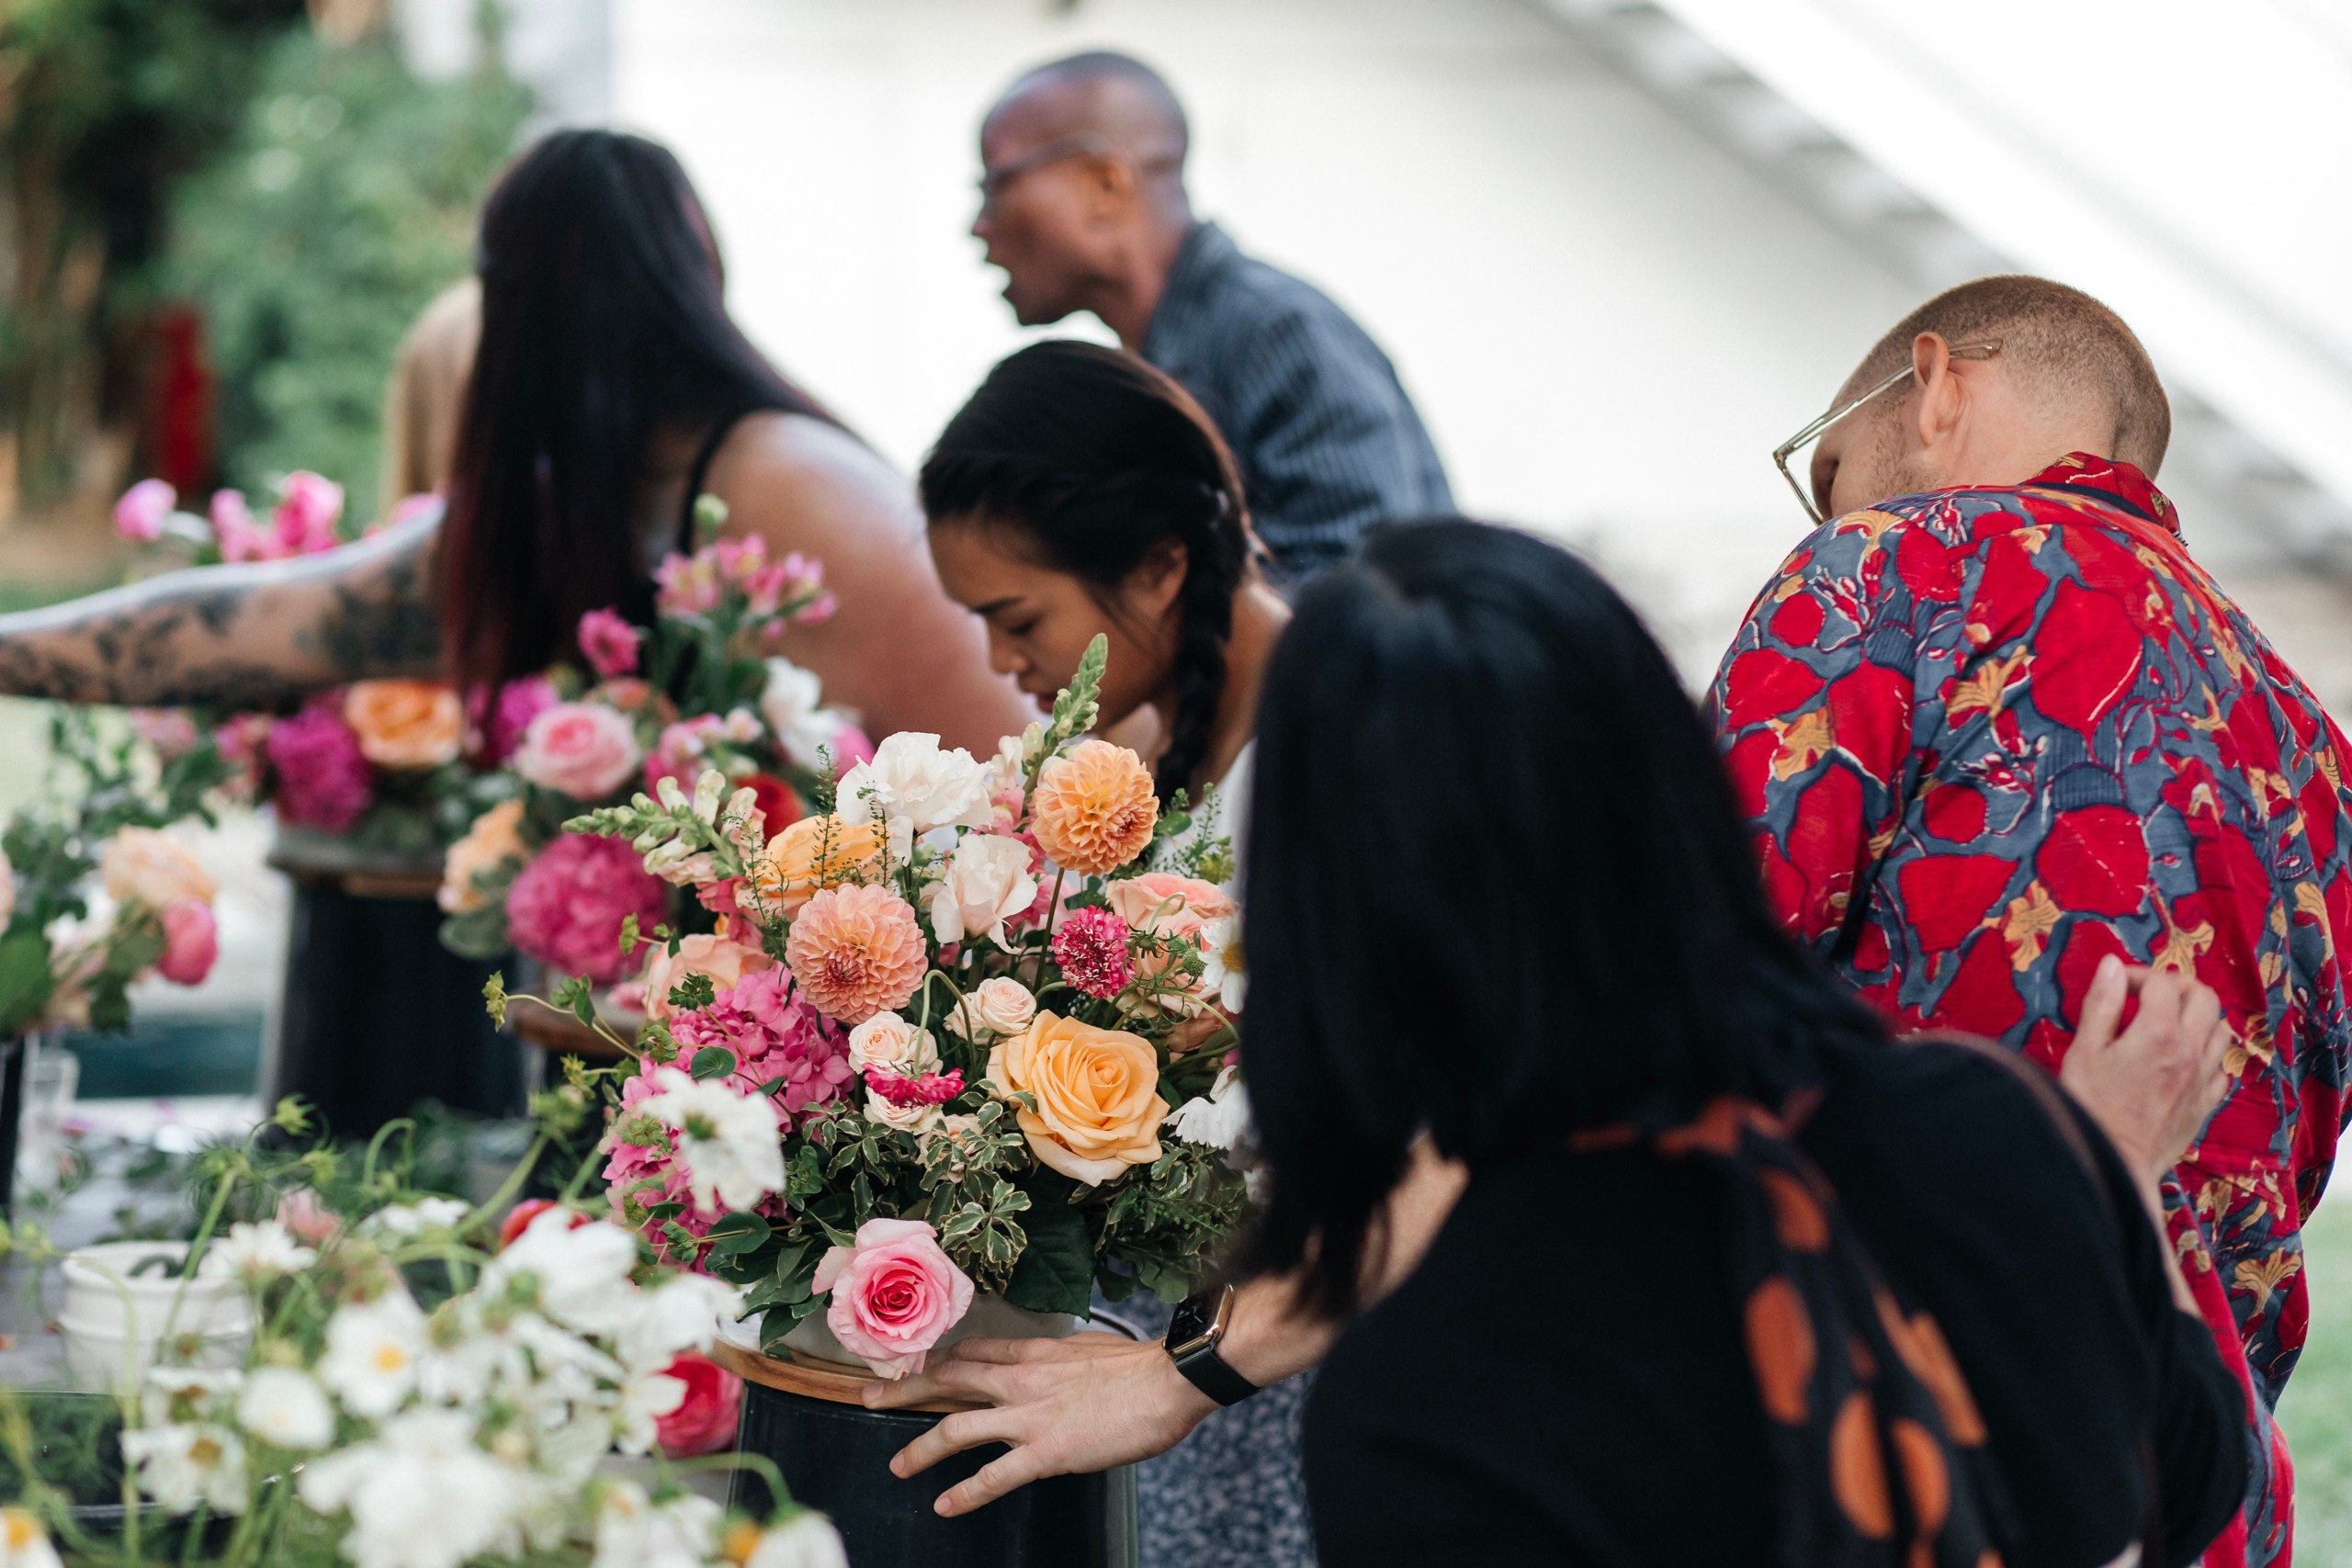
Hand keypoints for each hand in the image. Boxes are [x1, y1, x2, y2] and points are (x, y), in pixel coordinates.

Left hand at [865, 1333, 1215, 1515]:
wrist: (1167, 1381)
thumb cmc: (1137, 1367)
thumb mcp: (1086, 1348)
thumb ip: (1057, 1358)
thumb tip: (1048, 1366)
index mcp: (1033, 1353)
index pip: (970, 1352)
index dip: (935, 1360)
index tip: (911, 1366)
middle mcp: (1020, 1380)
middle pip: (947, 1380)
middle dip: (903, 1390)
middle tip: (869, 1396)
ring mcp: (1028, 1417)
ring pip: (956, 1428)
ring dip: (920, 1448)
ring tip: (898, 1465)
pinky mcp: (1045, 1451)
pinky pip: (994, 1476)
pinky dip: (965, 1493)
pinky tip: (945, 1505)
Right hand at [2060, 956, 2232, 1187]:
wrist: (2115, 1161)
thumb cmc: (2090, 1105)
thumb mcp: (2084, 1049)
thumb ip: (2101, 1003)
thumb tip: (2112, 965)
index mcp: (2158, 1031)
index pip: (2160, 982)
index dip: (2136, 974)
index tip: (2115, 984)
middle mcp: (2190, 1049)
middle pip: (2204, 997)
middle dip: (2178, 986)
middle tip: (2150, 994)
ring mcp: (2202, 1078)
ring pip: (2220, 1030)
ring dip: (2198, 1018)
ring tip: (2169, 1023)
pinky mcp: (2205, 1103)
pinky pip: (2221, 1069)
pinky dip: (2206, 1055)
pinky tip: (2183, 1061)